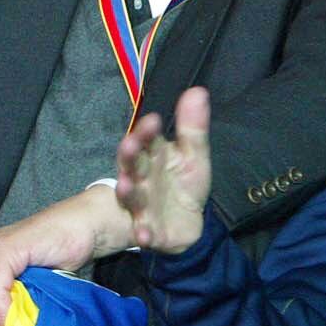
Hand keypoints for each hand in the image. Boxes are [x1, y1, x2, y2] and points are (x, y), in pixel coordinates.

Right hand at [115, 86, 211, 254]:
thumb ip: (193, 126)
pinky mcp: (149, 229)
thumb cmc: (182, 183)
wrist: (184, 223)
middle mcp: (141, 178)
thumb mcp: (193, 154)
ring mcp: (142, 204)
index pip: (146, 140)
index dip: (147, 131)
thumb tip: (198, 90)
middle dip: (130, 155)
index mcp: (151, 157)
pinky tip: (143, 235)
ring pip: (132, 196)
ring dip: (128, 191)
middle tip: (129, 144)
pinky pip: (144, 231)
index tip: (154, 121)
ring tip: (127, 186)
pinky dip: (143, 233)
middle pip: (132, 164)